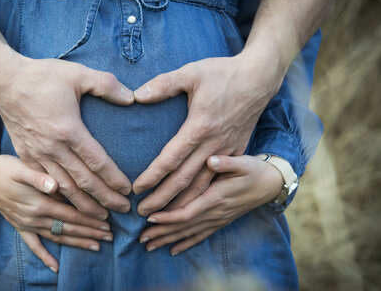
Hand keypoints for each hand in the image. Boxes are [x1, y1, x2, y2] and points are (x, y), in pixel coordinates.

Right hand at [0, 55, 134, 215]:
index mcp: (69, 130)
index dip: (114, 179)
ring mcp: (37, 154)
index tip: (128, 191)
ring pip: (64, 188)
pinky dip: (60, 197)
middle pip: (83, 182)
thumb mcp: (78, 74)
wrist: (3, 81)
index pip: (97, 162)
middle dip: (104, 199)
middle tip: (122, 211)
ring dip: (83, 204)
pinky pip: (45, 183)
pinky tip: (70, 206)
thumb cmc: (42, 76)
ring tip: (100, 216)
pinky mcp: (26, 156)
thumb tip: (132, 98)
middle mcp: (53, 148)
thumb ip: (106, 85)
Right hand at [0, 150, 113, 271]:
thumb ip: (39, 177)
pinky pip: (33, 245)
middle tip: (110, 236)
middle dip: (90, 232)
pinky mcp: (19, 226)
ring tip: (96, 247)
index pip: (72, 214)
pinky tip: (54, 267)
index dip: (90, 218)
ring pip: (57, 237)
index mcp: (39, 203)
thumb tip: (55, 185)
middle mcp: (35, 217)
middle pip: (68, 227)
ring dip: (77, 242)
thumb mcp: (21, 168)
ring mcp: (27, 224)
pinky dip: (44, 256)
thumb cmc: (4, 168)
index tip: (107, 221)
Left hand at [132, 53, 281, 215]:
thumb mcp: (191, 73)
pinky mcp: (237, 151)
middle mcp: (213, 144)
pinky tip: (193, 204)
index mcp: (199, 127)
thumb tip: (137, 95)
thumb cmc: (224, 73)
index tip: (136, 189)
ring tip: (164, 217)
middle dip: (162, 199)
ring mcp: (227, 150)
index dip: (152, 176)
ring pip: (203, 185)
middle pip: (185, 179)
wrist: (259, 77)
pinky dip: (203, 194)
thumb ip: (163, 84)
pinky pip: (218, 179)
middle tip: (142, 212)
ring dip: (182, 203)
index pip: (171, 159)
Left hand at [138, 155, 282, 255]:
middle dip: (162, 233)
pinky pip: (201, 236)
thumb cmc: (254, 169)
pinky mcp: (221, 221)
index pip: (188, 211)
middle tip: (141, 238)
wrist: (271, 184)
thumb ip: (227, 162)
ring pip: (190, 233)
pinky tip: (173, 250)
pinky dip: (186, 243)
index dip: (168, 217)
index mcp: (217, 197)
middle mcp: (216, 212)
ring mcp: (218, 219)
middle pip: (184, 227)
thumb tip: (212, 161)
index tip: (150, 217)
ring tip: (149, 246)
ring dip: (169, 240)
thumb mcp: (243, 162)